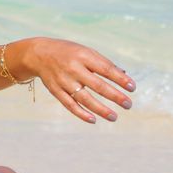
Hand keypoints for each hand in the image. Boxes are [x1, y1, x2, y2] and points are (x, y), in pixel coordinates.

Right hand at [19, 37, 135, 123]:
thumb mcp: (86, 52)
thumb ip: (103, 63)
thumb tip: (124, 76)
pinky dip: (81, 113)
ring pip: (84, 98)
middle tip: (128, 104)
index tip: (132, 88)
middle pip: (97, 85)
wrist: (39, 54)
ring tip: (114, 117)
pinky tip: (93, 120)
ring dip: (100, 109)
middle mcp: (73, 68)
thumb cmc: (69, 53)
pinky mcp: (56, 91)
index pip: (106, 69)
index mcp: (83, 56)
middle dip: (114, 96)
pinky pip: (69, 104)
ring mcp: (64, 81)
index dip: (120, 79)